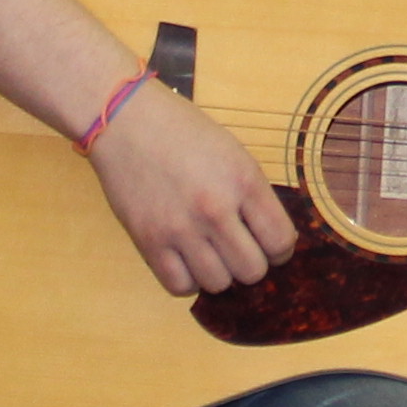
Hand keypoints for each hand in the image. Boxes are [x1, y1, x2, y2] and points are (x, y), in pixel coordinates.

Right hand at [87, 81, 302, 296]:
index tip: (269, 245)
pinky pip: (180, 286)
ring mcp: (181, 227)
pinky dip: (187, 280)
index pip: (280, 240)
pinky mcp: (149, 241)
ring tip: (209, 252)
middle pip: (253, 271)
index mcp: (243, 180)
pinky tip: (186, 260)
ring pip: (218, 284)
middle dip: (250, 264)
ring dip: (218, 273)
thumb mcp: (233, 152)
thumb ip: (253, 194)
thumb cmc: (181, 131)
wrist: (125, 120)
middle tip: (237, 249)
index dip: (280, 250)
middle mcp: (215, 208)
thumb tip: (273, 239)